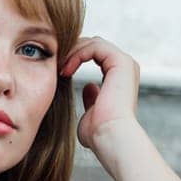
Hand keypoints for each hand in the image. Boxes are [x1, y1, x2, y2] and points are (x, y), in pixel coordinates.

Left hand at [59, 36, 141, 163]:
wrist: (110, 138)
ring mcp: (125, 64)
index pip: (94, 55)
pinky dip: (78, 53)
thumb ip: (91, 99)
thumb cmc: (99, 133)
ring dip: (73, 52)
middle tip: (55, 64)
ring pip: (93, 42)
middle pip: (93, 45)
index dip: (74, 58)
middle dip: (72, 51)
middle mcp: (125, 68)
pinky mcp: (121, 62)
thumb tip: (89, 88)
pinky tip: (67, 68)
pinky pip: (95, 46)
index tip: (59, 72)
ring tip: (59, 67)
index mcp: (119, 78)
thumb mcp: (91, 113)